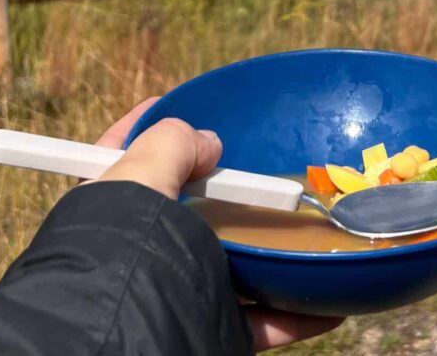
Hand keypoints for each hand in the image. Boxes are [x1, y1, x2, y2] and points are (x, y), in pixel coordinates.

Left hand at [93, 99, 344, 350]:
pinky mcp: (205, 325)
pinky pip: (260, 320)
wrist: (125, 331)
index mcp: (108, 203)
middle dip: (222, 190)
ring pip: (228, 262)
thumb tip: (208, 143)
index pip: (122, 150)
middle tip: (256, 168)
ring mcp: (174, 287)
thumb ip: (174, 142)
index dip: (150, 124)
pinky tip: (328, 305)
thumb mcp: (139, 169)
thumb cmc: (123, 243)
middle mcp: (138, 246)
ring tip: (302, 229)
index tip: (185, 106)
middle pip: (185, 207)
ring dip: (265, 249)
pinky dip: (294, 313)